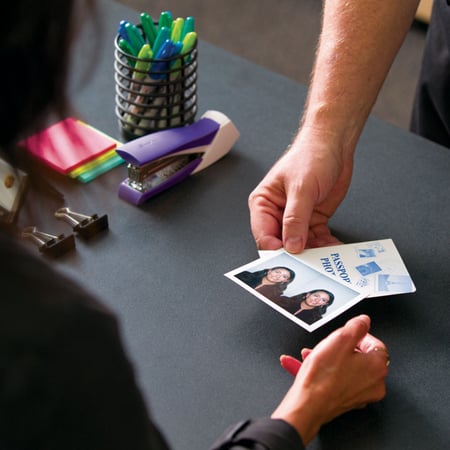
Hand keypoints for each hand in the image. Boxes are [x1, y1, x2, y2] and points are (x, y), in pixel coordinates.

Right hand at [248, 127, 353, 252]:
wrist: (333, 145)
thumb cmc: (310, 156)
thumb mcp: (301, 188)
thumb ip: (295, 219)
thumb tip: (291, 245)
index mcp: (263, 204)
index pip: (264, 236)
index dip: (277, 250)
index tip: (292, 260)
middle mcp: (277, 214)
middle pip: (282, 244)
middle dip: (297, 255)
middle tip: (312, 264)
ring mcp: (295, 219)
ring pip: (301, 246)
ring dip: (315, 254)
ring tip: (328, 260)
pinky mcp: (312, 221)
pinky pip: (318, 240)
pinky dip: (327, 247)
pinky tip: (336, 250)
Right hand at [271, 315, 388, 443]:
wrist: (308, 404)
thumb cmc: (323, 376)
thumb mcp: (340, 339)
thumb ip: (356, 326)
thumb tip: (364, 321)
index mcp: (377, 367)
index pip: (375, 344)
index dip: (358, 335)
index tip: (345, 334)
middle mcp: (374, 383)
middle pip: (359, 356)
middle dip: (338, 348)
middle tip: (326, 345)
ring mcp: (361, 395)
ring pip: (346, 368)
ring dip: (328, 359)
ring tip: (310, 355)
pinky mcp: (347, 401)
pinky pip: (337, 380)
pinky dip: (325, 373)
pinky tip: (307, 367)